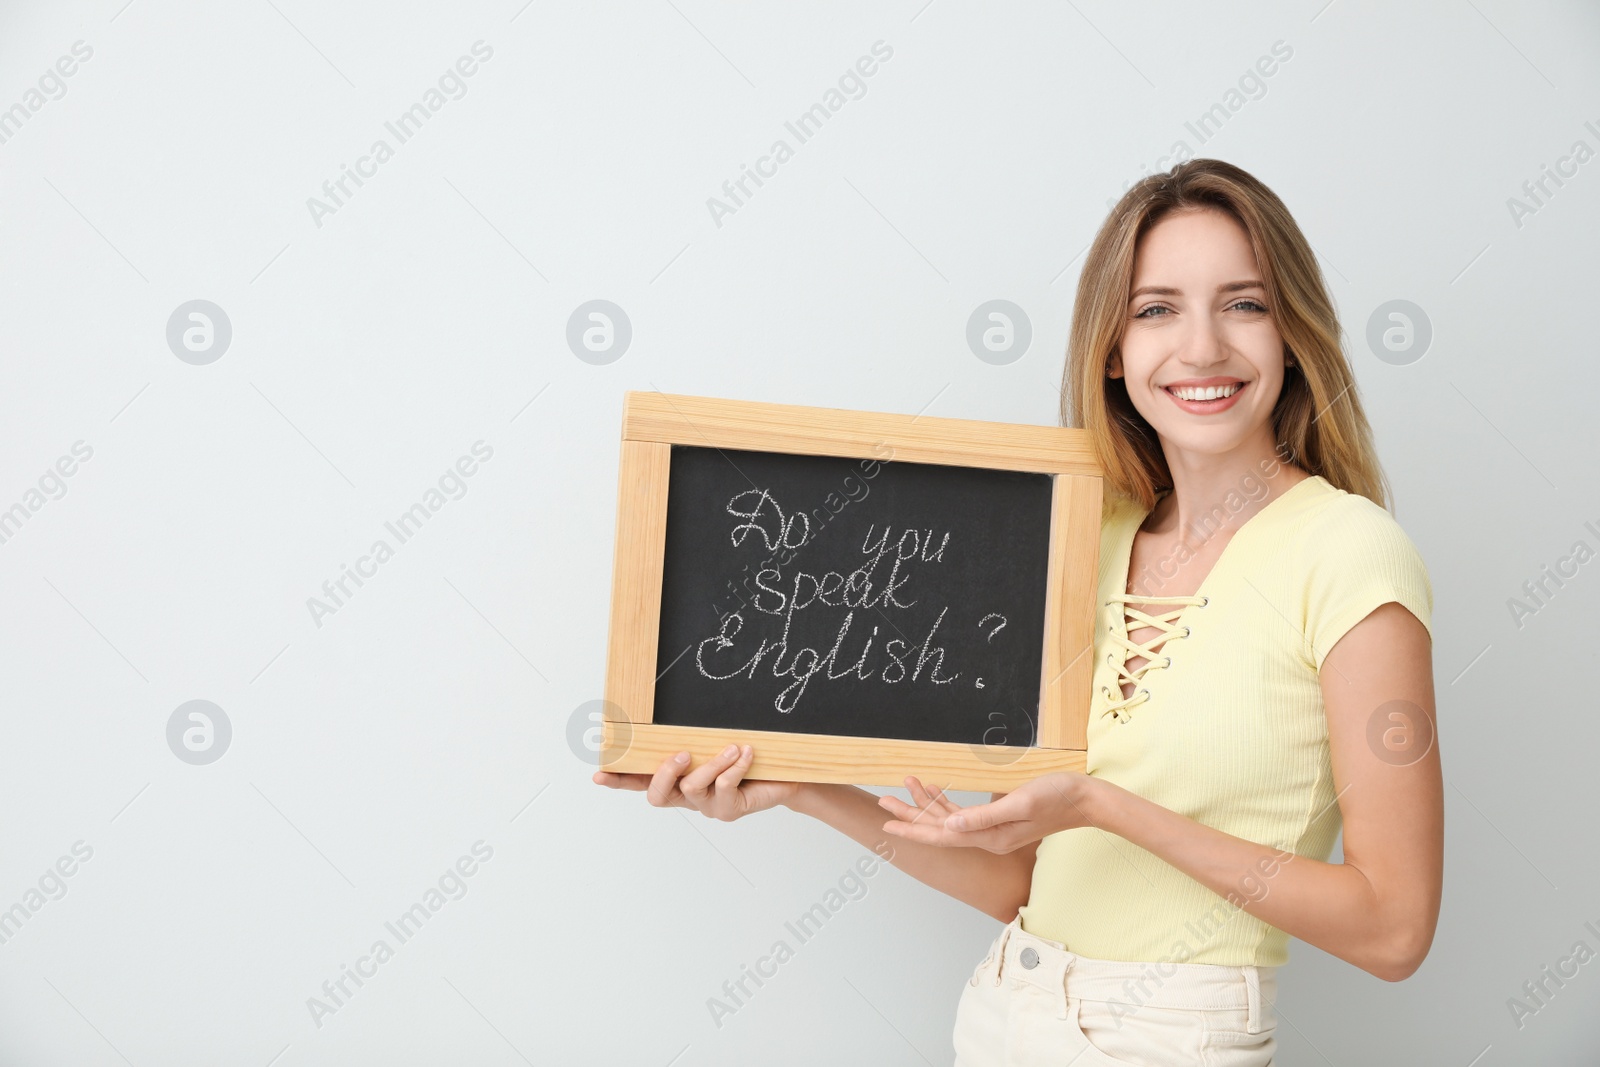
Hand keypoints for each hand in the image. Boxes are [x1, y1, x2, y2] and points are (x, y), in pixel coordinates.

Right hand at [591, 744, 802, 820]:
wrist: (783, 775)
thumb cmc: (745, 756)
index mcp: (676, 779)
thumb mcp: (715, 741)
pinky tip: (746, 753)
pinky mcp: (729, 810)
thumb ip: (693, 735)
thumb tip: (671, 709)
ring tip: (731, 747)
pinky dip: (736, 766)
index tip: (599, 774)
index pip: (641, 782)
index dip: (620, 780)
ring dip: (711, 763)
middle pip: (658, 796)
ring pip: (693, 787)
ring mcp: (707, 806)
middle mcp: (686, 796)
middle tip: (682, 754)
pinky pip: (724, 787)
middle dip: (665, 773)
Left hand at [877, 772, 1096, 852]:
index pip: (942, 836)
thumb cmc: (1057, 798)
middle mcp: (987, 836)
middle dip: (910, 815)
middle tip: (883, 800)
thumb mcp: (1020, 804)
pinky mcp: (999, 818)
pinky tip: (934, 789)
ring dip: (926, 804)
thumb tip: (951, 825)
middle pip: (939, 829)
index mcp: (990, 837)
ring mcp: (993, 829)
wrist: (1085, 800)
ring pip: (949, 819)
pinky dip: (946, 801)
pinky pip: (964, 813)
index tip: (886, 826)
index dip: (912, 830)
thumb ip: (984, 817)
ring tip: (905, 784)